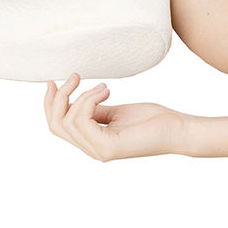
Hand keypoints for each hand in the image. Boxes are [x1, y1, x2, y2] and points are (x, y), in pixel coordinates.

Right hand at [44, 72, 185, 161]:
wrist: (177, 129)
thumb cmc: (152, 119)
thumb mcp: (116, 111)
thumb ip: (94, 110)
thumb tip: (76, 100)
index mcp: (91, 141)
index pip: (57, 126)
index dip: (50, 103)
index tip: (53, 80)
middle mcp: (91, 149)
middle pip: (55, 125)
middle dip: (59, 97)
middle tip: (75, 76)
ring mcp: (98, 151)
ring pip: (68, 120)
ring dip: (81, 96)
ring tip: (104, 87)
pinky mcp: (107, 148)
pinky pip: (82, 120)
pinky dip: (89, 100)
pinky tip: (106, 91)